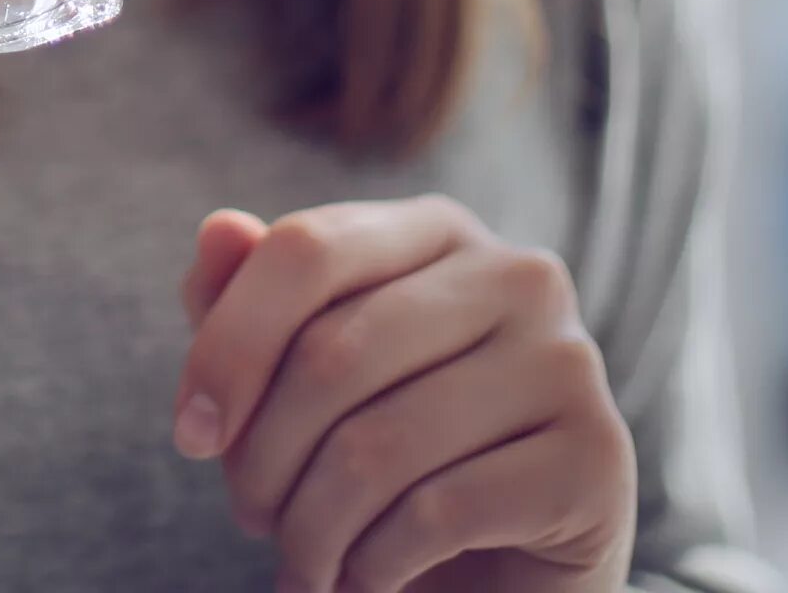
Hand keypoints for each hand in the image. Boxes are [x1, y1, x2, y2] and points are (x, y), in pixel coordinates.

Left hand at [172, 197, 636, 592]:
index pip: (306, 250)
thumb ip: (249, 300)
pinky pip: (437, 512)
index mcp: (438, 229)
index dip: (227, 347)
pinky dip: (375, 563)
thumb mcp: (301, 376)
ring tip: (303, 563)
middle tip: (251, 518)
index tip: (191, 433)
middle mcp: (518, 274)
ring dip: (312, 528)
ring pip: (378, 445)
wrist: (505, 571)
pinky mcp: (596, 458)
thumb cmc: (390, 453)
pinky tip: (368, 579)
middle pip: (333, 353)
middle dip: (263, 457)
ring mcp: (567, 362)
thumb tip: (220, 229)